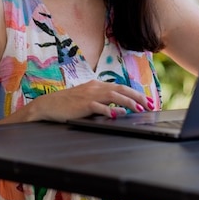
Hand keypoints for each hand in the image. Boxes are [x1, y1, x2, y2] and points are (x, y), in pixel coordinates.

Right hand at [26, 80, 153, 122]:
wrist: (48, 105)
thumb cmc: (67, 104)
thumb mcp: (86, 98)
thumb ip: (101, 100)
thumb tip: (118, 108)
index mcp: (96, 85)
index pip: (121, 87)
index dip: (135, 93)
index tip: (147, 101)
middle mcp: (95, 87)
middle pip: (121, 89)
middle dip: (138, 97)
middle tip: (150, 104)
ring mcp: (89, 95)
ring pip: (114, 96)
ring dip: (129, 102)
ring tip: (139, 109)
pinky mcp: (83, 105)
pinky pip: (99, 106)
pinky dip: (110, 110)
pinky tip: (118, 114)